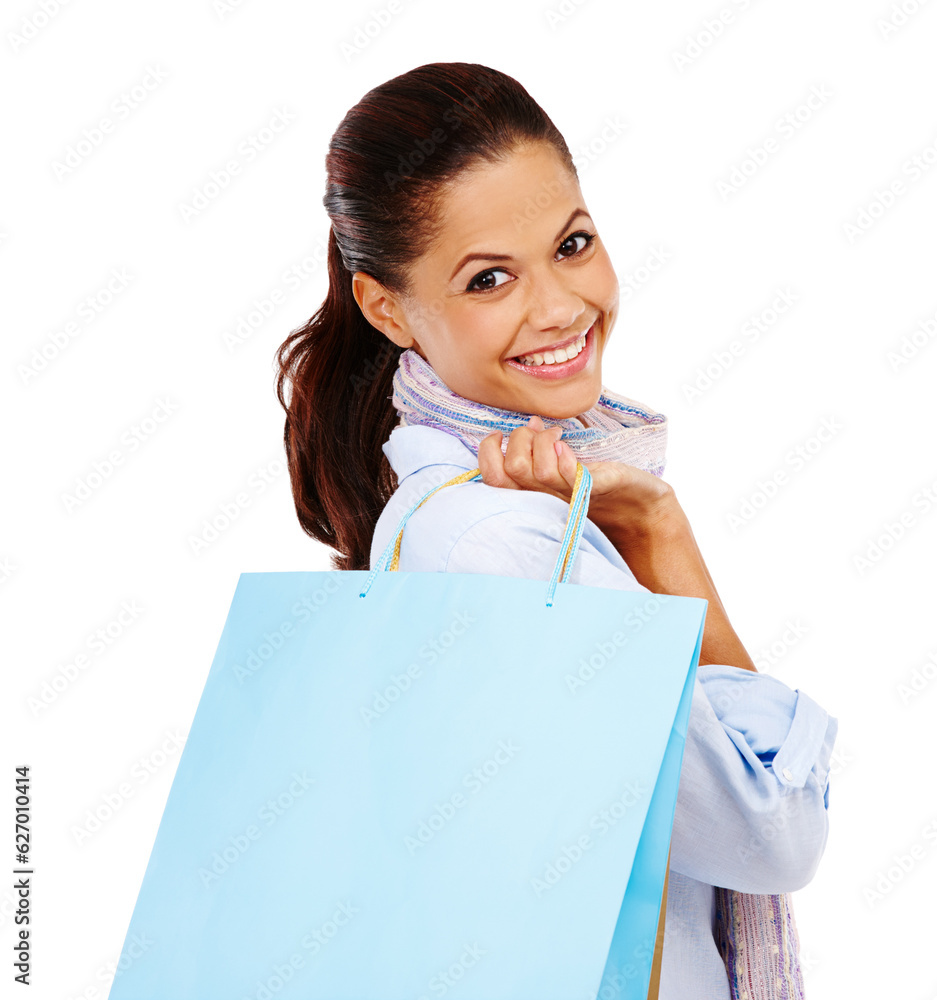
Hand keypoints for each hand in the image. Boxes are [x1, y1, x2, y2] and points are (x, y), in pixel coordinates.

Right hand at [476, 415, 675, 537]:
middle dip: (519, 439)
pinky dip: (563, 457)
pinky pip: (570, 477)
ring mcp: (566, 497)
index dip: (487, 452)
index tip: (500, 435)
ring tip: (557, 435)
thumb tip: (531, 424)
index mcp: (529, 494)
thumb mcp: (557, 468)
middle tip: (538, 432)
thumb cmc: (592, 485)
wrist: (635, 506)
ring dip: (543, 440)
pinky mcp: (592, 490)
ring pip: (537, 470)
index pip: (492, 478)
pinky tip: (566, 446)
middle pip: (511, 468)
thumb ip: (538, 451)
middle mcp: (543, 500)